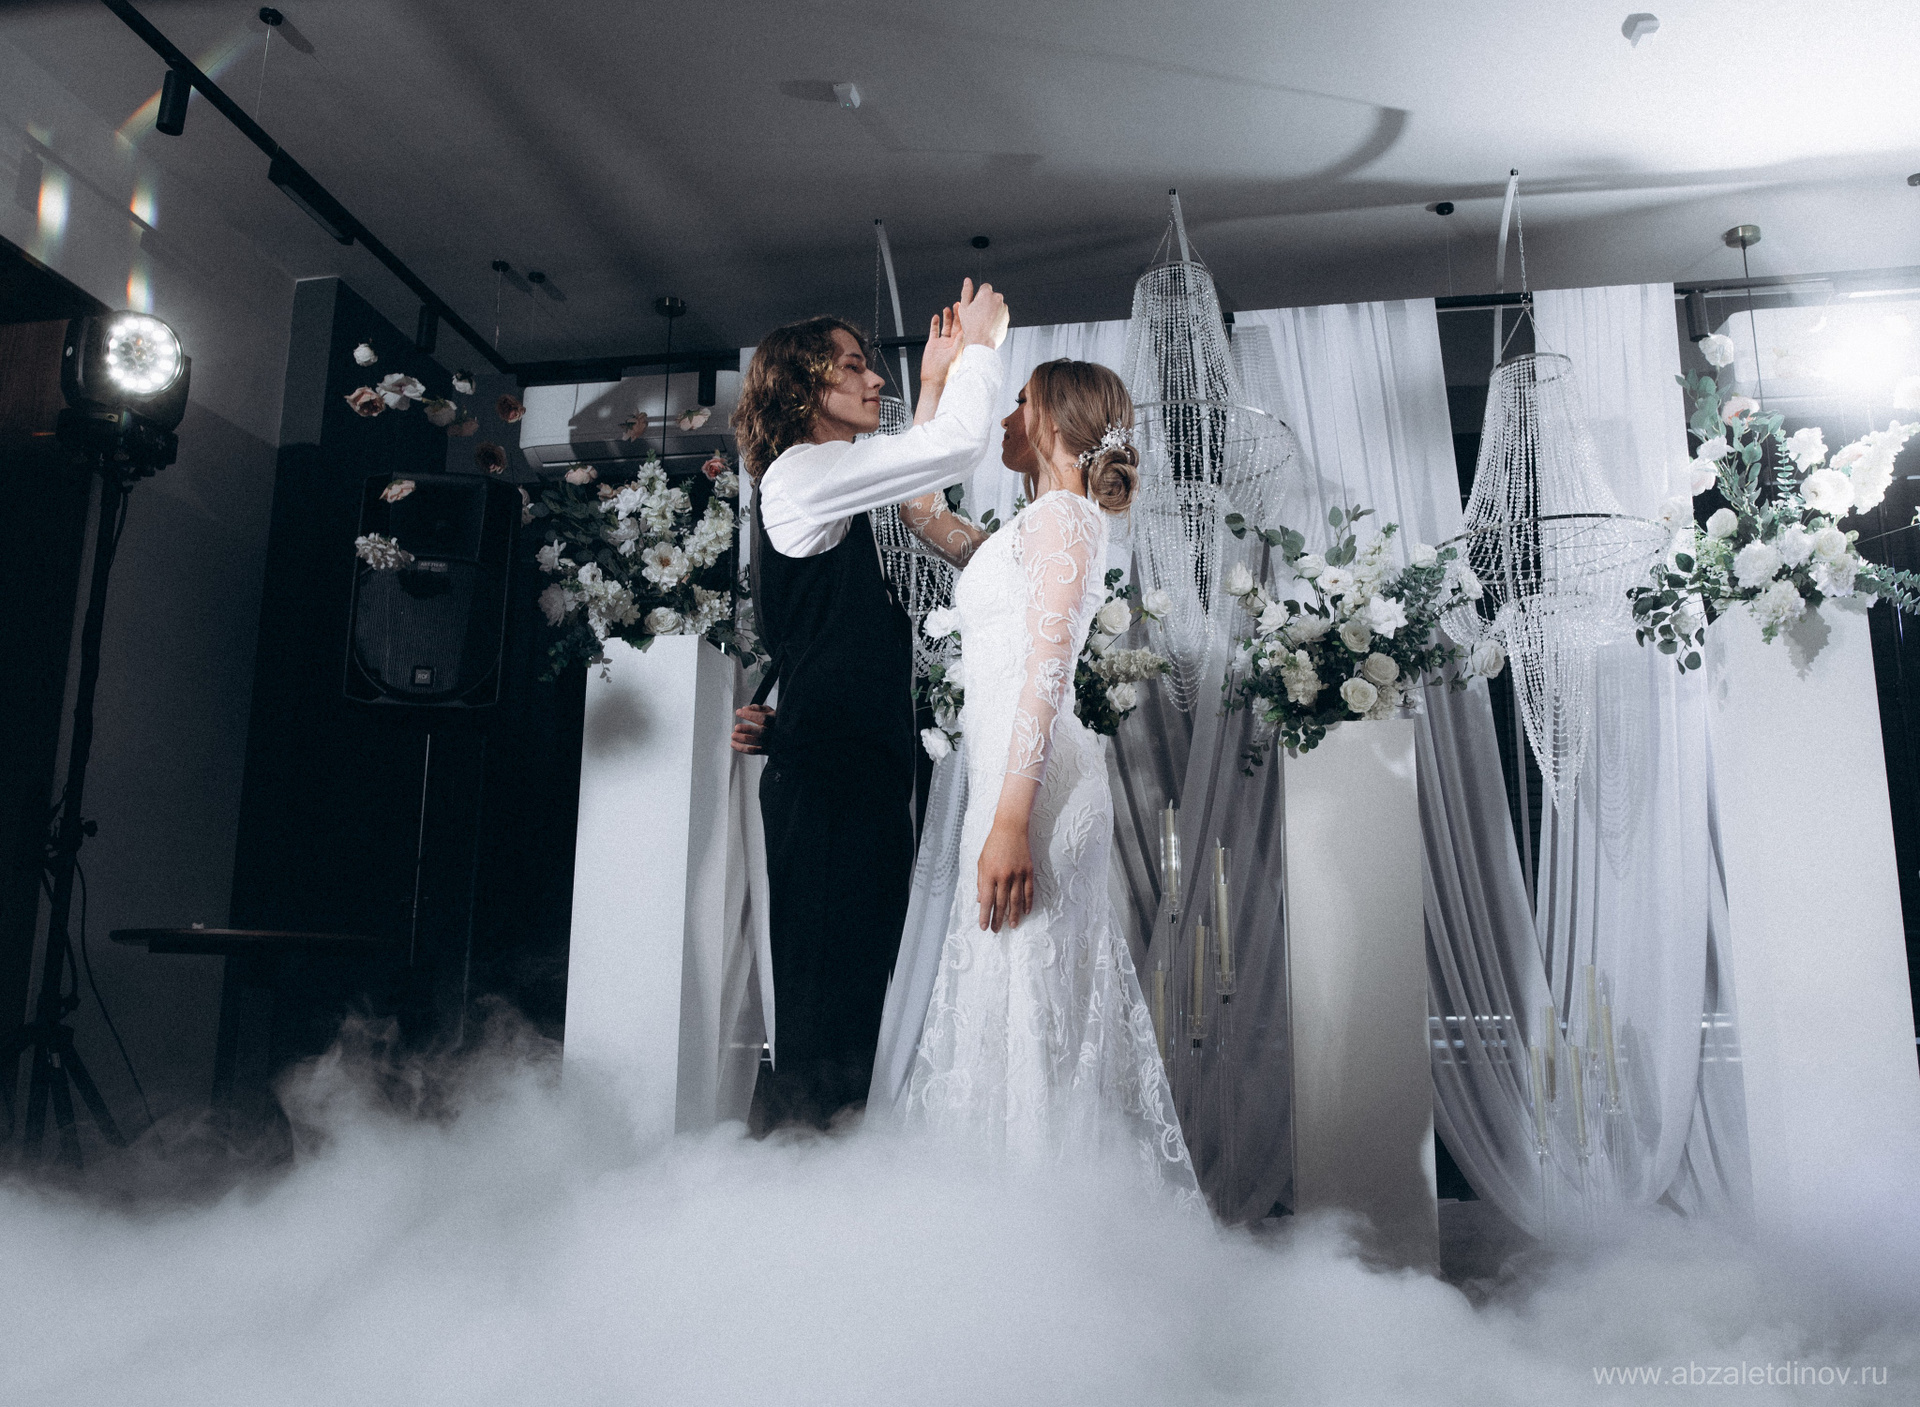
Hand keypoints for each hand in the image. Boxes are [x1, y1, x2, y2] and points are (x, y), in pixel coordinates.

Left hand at [731, 704, 772, 754]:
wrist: (787, 735)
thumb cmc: (774, 720)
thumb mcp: (769, 711)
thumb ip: (757, 708)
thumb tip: (744, 708)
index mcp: (775, 720)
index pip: (762, 718)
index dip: (750, 715)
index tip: (738, 712)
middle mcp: (774, 732)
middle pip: (761, 732)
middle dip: (747, 730)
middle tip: (736, 727)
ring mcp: (771, 742)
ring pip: (756, 742)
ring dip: (743, 740)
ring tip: (732, 736)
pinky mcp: (767, 750)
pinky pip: (754, 751)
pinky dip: (742, 749)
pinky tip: (733, 744)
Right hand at [919, 303, 962, 390]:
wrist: (934, 380)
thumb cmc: (947, 372)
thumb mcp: (955, 355)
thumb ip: (959, 343)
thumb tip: (965, 331)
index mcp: (959, 345)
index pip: (964, 329)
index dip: (965, 319)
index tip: (967, 310)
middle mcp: (952, 343)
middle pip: (955, 325)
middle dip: (956, 315)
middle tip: (957, 304)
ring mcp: (942, 343)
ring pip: (945, 326)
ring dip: (946, 317)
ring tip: (947, 309)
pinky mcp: (933, 344)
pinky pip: (934, 331)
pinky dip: (935, 324)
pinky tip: (936, 317)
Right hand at [954, 278, 1008, 350]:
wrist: (981, 343)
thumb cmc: (971, 326)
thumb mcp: (964, 307)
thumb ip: (966, 291)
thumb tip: (967, 280)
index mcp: (987, 294)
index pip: (985, 287)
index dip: (979, 296)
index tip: (976, 305)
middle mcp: (998, 299)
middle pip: (992, 297)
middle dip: (986, 303)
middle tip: (978, 315)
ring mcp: (1004, 309)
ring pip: (997, 306)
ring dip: (992, 311)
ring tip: (983, 322)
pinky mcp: (1007, 318)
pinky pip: (1001, 315)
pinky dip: (996, 319)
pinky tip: (989, 326)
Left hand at [976, 814, 1033, 931]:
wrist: (1010, 828)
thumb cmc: (993, 845)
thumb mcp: (981, 862)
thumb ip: (981, 882)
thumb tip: (981, 900)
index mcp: (989, 874)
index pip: (987, 900)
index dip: (985, 915)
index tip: (984, 927)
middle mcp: (1003, 876)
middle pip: (1001, 903)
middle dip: (998, 919)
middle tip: (996, 930)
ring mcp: (1017, 874)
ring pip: (1016, 900)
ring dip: (1014, 915)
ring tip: (1013, 926)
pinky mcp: (1028, 871)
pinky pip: (1028, 891)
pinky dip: (1028, 903)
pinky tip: (1026, 912)